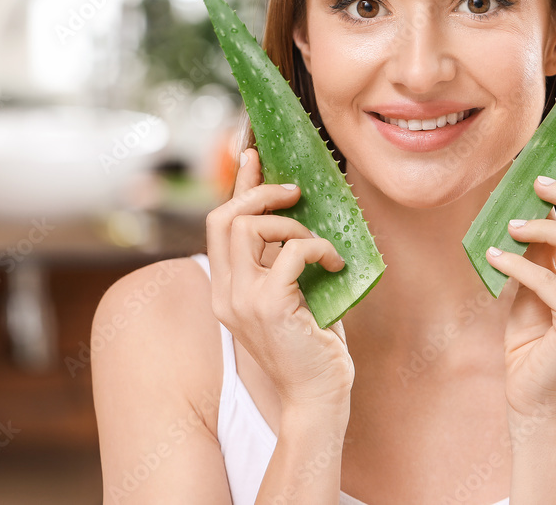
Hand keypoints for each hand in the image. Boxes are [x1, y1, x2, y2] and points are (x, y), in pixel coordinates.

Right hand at [206, 147, 353, 412]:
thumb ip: (283, 263)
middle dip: (259, 191)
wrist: (316, 398)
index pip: (220, 224)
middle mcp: (226, 292)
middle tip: (294, 191)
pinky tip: (335, 265)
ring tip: (317, 244)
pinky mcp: (269, 306)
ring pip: (247, 226)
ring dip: (289, 223)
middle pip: (224, 217)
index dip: (237, 186)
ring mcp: (242, 299)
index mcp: (226, 289)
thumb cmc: (312, 348)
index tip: (254, 156)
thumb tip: (298, 217)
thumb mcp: (292, 296)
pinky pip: (290, 251)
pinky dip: (318, 248)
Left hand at [487, 140, 555, 420]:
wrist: (531, 398)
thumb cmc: (534, 338)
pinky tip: (495, 259)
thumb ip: (545, 247)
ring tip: (511, 225)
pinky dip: (520, 265)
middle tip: (537, 180)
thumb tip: (536, 200)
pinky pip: (552, 282)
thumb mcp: (539, 282)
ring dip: (547, 228)